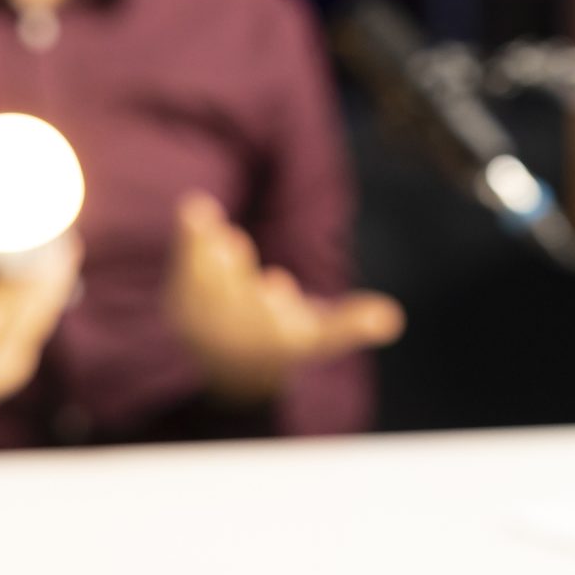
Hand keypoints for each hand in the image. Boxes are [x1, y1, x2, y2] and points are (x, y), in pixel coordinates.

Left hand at [168, 193, 404, 405]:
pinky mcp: (181, 301)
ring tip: (217, 231)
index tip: (276, 282)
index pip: (278, 331)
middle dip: (234, 281)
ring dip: (208, 262)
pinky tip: (195, 208)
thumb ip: (353, 323)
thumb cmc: (284, 338)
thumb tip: (393, 318)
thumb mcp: (322, 335)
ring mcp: (205, 322)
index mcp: (275, 344)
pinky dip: (190, 240)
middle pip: (235, 308)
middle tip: (234, 246)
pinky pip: (184, 269)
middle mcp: (237, 337)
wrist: (227, 366)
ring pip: (207, 291)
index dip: (276, 309)